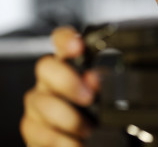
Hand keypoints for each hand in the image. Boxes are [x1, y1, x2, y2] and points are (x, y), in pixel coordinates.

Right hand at [21, 27, 98, 146]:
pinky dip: (58, 139)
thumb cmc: (95, 114)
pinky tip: (73, 143)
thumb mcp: (105, 95)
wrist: (80, 141)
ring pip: (41, 101)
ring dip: (67, 117)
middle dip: (67, 81)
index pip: (62, 41)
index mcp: (71, 66)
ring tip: (88, 129)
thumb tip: (100, 79)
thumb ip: (102, 84)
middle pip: (46, 67)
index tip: (77, 47)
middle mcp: (51, 80)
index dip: (65, 39)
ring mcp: (39, 103)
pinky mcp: (32, 127)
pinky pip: (36, 130)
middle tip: (89, 98)